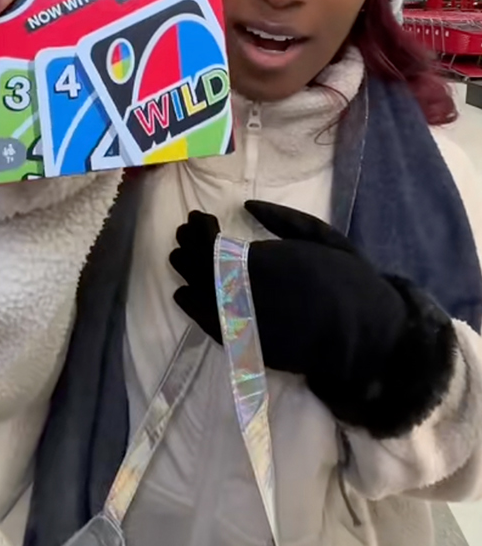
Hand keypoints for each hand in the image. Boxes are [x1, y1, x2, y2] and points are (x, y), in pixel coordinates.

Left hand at [169, 202, 455, 437]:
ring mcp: (247, 321)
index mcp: (266, 263)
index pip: (212, 245)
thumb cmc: (348, 279)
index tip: (199, 219)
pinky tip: (185, 294)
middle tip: (183, 238)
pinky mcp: (249, 344)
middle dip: (188, 249)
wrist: (367, 332)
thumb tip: (247, 205)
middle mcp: (249, 292)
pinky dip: (191, 306)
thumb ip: (283, 220)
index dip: (199, 231)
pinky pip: (209, 324)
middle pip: (201, 269)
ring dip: (186, 275)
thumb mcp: (322, 238)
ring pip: (200, 295)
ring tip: (181, 261)